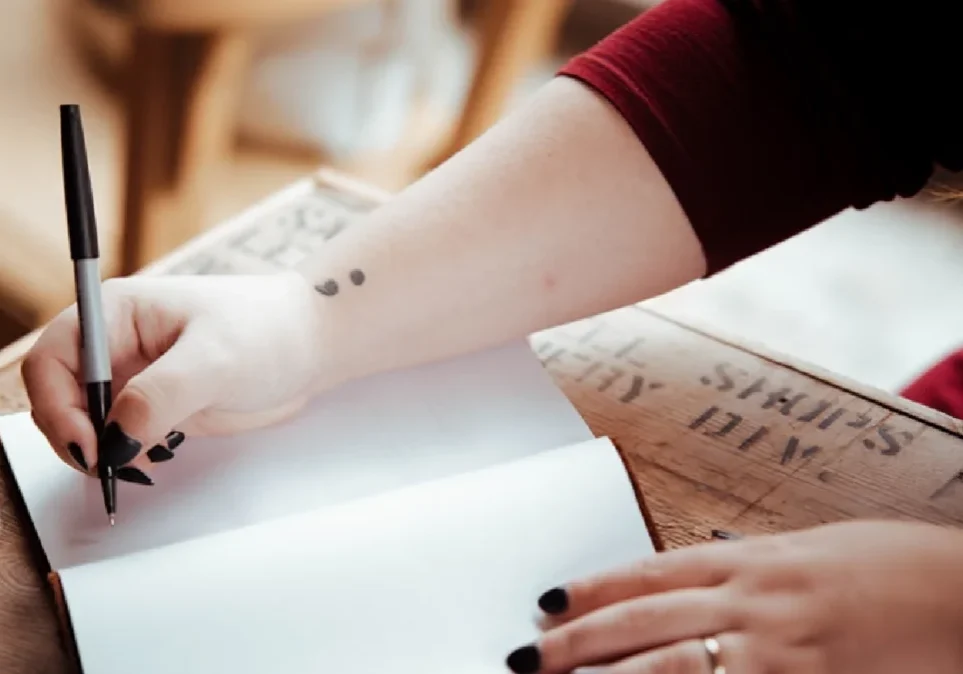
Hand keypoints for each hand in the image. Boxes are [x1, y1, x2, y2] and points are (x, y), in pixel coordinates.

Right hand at [22, 272, 325, 481]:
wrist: (312, 345)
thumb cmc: (269, 330)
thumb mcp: (215, 360)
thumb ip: (161, 395)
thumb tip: (115, 438)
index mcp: (117, 314)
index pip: (53, 358)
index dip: (56, 403)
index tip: (88, 443)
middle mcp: (116, 344)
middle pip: (58, 397)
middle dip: (74, 435)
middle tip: (110, 467)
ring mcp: (134, 378)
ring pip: (85, 424)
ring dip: (98, 453)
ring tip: (135, 467)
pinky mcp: (155, 407)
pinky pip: (117, 439)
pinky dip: (121, 459)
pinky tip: (149, 464)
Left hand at [505, 520, 962, 673]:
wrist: (962, 594)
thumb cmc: (886, 566)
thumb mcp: (806, 549)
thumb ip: (743, 564)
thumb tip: (690, 571)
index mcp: (750, 559)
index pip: (648, 572)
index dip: (592, 588)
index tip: (546, 600)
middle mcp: (753, 600)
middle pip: (644, 621)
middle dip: (577, 644)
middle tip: (525, 658)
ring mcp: (777, 648)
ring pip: (671, 667)